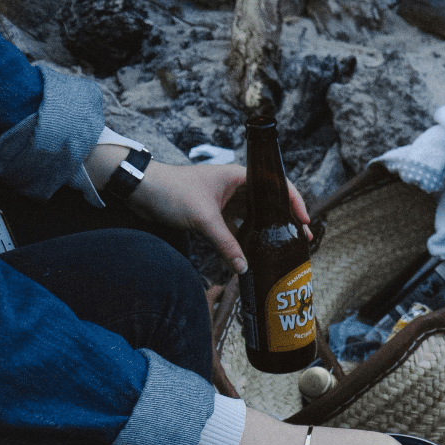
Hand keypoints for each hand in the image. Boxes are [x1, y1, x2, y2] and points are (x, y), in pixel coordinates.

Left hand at [130, 161, 311, 274]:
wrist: (139, 189)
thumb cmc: (171, 191)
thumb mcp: (203, 218)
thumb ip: (226, 243)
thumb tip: (244, 268)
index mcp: (239, 176)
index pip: (278, 185)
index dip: (295, 202)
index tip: (305, 222)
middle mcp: (236, 185)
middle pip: (270, 201)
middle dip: (287, 219)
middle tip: (301, 238)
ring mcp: (226, 199)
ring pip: (255, 214)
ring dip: (269, 228)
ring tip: (285, 245)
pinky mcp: (215, 211)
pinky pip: (239, 224)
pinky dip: (248, 234)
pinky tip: (256, 248)